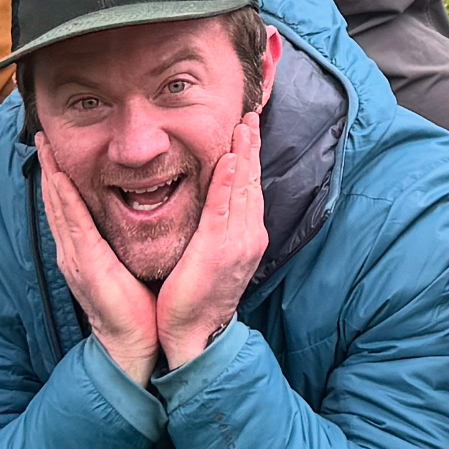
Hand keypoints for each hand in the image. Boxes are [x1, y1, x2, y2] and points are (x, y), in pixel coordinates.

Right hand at [39, 151, 163, 387]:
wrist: (131, 343)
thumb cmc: (134, 307)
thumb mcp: (124, 265)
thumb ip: (120, 243)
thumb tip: (131, 218)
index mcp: (83, 251)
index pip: (67, 206)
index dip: (59, 176)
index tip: (56, 148)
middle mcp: (73, 251)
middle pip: (56, 201)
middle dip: (49, 167)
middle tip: (43, 136)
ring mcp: (74, 258)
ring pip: (59, 207)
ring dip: (51, 174)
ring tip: (45, 146)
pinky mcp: (84, 264)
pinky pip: (72, 225)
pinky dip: (63, 199)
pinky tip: (59, 178)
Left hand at [155, 112, 272, 373]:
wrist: (195, 334)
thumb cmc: (198, 297)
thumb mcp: (212, 255)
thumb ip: (217, 227)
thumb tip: (214, 205)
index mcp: (246, 235)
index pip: (250, 186)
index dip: (251, 155)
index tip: (248, 127)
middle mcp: (248, 234)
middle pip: (253, 181)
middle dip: (252, 146)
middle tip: (250, 113)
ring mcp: (237, 242)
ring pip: (244, 188)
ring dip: (245, 154)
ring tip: (244, 124)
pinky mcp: (218, 249)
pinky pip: (225, 209)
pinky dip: (231, 182)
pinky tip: (232, 159)